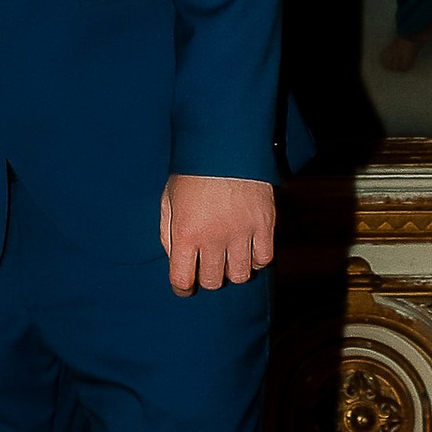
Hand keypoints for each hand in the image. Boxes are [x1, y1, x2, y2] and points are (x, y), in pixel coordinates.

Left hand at [161, 172, 276, 295]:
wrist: (226, 143)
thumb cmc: (193, 170)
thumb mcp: (168, 197)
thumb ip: (166, 231)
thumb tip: (173, 257)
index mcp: (185, 232)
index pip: (182, 280)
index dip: (182, 287)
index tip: (185, 285)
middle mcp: (213, 238)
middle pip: (212, 281)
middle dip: (207, 277)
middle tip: (207, 265)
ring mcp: (241, 233)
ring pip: (239, 275)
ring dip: (232, 271)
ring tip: (228, 258)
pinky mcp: (264, 225)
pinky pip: (263, 259)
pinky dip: (256, 259)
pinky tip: (248, 249)